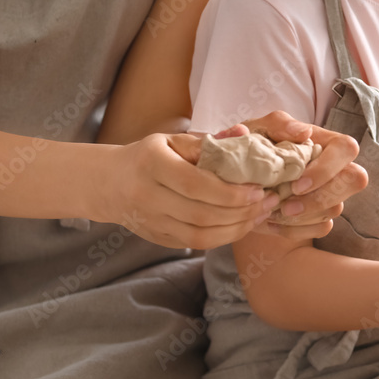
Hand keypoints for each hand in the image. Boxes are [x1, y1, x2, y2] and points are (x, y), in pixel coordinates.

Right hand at [98, 132, 277, 248]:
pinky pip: (196, 244)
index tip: (259, 189)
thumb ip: (210, 140)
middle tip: (269, 202)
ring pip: (201, 236)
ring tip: (261, 214)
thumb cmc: (149, 156)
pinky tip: (243, 225)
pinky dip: (224, 237)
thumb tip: (244, 134)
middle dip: (242, 212)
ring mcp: (151, 222)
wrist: (109, 183)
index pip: (196, 184)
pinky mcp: (157, 238)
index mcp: (151, 164)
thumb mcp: (173, 140)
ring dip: (237, 228)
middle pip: (202, 214)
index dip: (231, 192)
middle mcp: (147, 196)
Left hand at [209, 111, 367, 241]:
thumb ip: (279, 124)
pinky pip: (322, 228)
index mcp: (324, 142)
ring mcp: (330, 194)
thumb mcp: (258, 130)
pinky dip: (295, 230)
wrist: (237, 177)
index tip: (297, 184)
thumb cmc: (252, 147)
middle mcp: (334, 168)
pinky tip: (271, 223)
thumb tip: (304, 133)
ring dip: (302, 216)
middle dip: (321, 198)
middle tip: (287, 207)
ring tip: (270, 213)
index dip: (328, 168)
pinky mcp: (320, 215)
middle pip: (354, 180)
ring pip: (336, 209)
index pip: (346, 148)